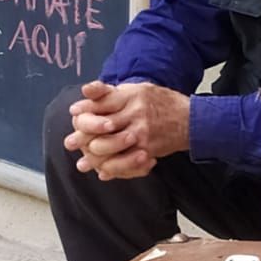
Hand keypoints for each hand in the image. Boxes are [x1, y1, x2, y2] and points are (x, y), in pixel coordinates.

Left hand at [62, 81, 189, 179]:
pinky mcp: (148, 149)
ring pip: (109, 146)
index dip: (85, 108)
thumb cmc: (163, 103)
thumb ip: (115, 92)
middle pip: (101, 125)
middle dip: (82, 136)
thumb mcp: (140, 89)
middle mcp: (135, 113)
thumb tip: (87, 92)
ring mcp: (141, 132)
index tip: (73, 113)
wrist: (191, 120)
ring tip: (83, 162)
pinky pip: (125, 162)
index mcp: (132, 96)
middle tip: (69, 143)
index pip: (102, 101)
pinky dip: (112, 169)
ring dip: (93, 156)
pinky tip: (102, 172)